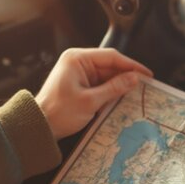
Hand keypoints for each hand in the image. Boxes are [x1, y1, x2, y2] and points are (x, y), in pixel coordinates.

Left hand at [36, 48, 152, 139]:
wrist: (39, 126)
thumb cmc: (59, 112)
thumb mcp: (90, 101)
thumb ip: (114, 88)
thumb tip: (134, 79)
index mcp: (77, 59)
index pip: (111, 57)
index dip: (131, 65)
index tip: (146, 74)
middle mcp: (77, 62)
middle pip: (109, 65)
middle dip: (126, 76)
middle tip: (144, 86)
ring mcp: (78, 73)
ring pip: (106, 76)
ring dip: (119, 85)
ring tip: (135, 93)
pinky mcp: (79, 84)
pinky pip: (99, 84)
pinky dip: (110, 91)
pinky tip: (121, 98)